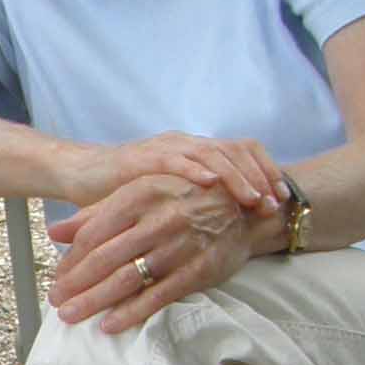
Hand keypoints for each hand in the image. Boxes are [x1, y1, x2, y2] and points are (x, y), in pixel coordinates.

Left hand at [47, 174, 262, 332]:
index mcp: (139, 196)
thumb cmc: (181, 199)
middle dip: (75, 283)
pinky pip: (158, 296)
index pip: (94, 233)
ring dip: (94, 300)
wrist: (242, 207)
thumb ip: (96, 212)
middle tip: (55, 301)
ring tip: (71, 315)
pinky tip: (109, 325)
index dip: (71, 259)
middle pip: (105, 258)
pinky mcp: (198, 270)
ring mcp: (178, 247)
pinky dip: (131, 313)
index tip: (56, 277)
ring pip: (127, 278)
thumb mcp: (139, 193)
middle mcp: (157, 220)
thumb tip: (54, 231)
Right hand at [81, 132, 287, 211]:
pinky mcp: (142, 158)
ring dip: (235, 176)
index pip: (242, 151)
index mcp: (197, 151)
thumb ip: (199, 200)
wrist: (82, 174)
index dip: (265, 171)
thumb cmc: (127, 190)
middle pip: (235, 151)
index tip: (282, 198)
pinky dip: (195, 170)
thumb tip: (238, 220)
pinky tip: (211, 183)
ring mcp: (165, 148)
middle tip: (274, 203)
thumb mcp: (172, 195)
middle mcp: (186, 144)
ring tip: (252, 198)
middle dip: (258, 177)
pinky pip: (174, 160)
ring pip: (211, 154)